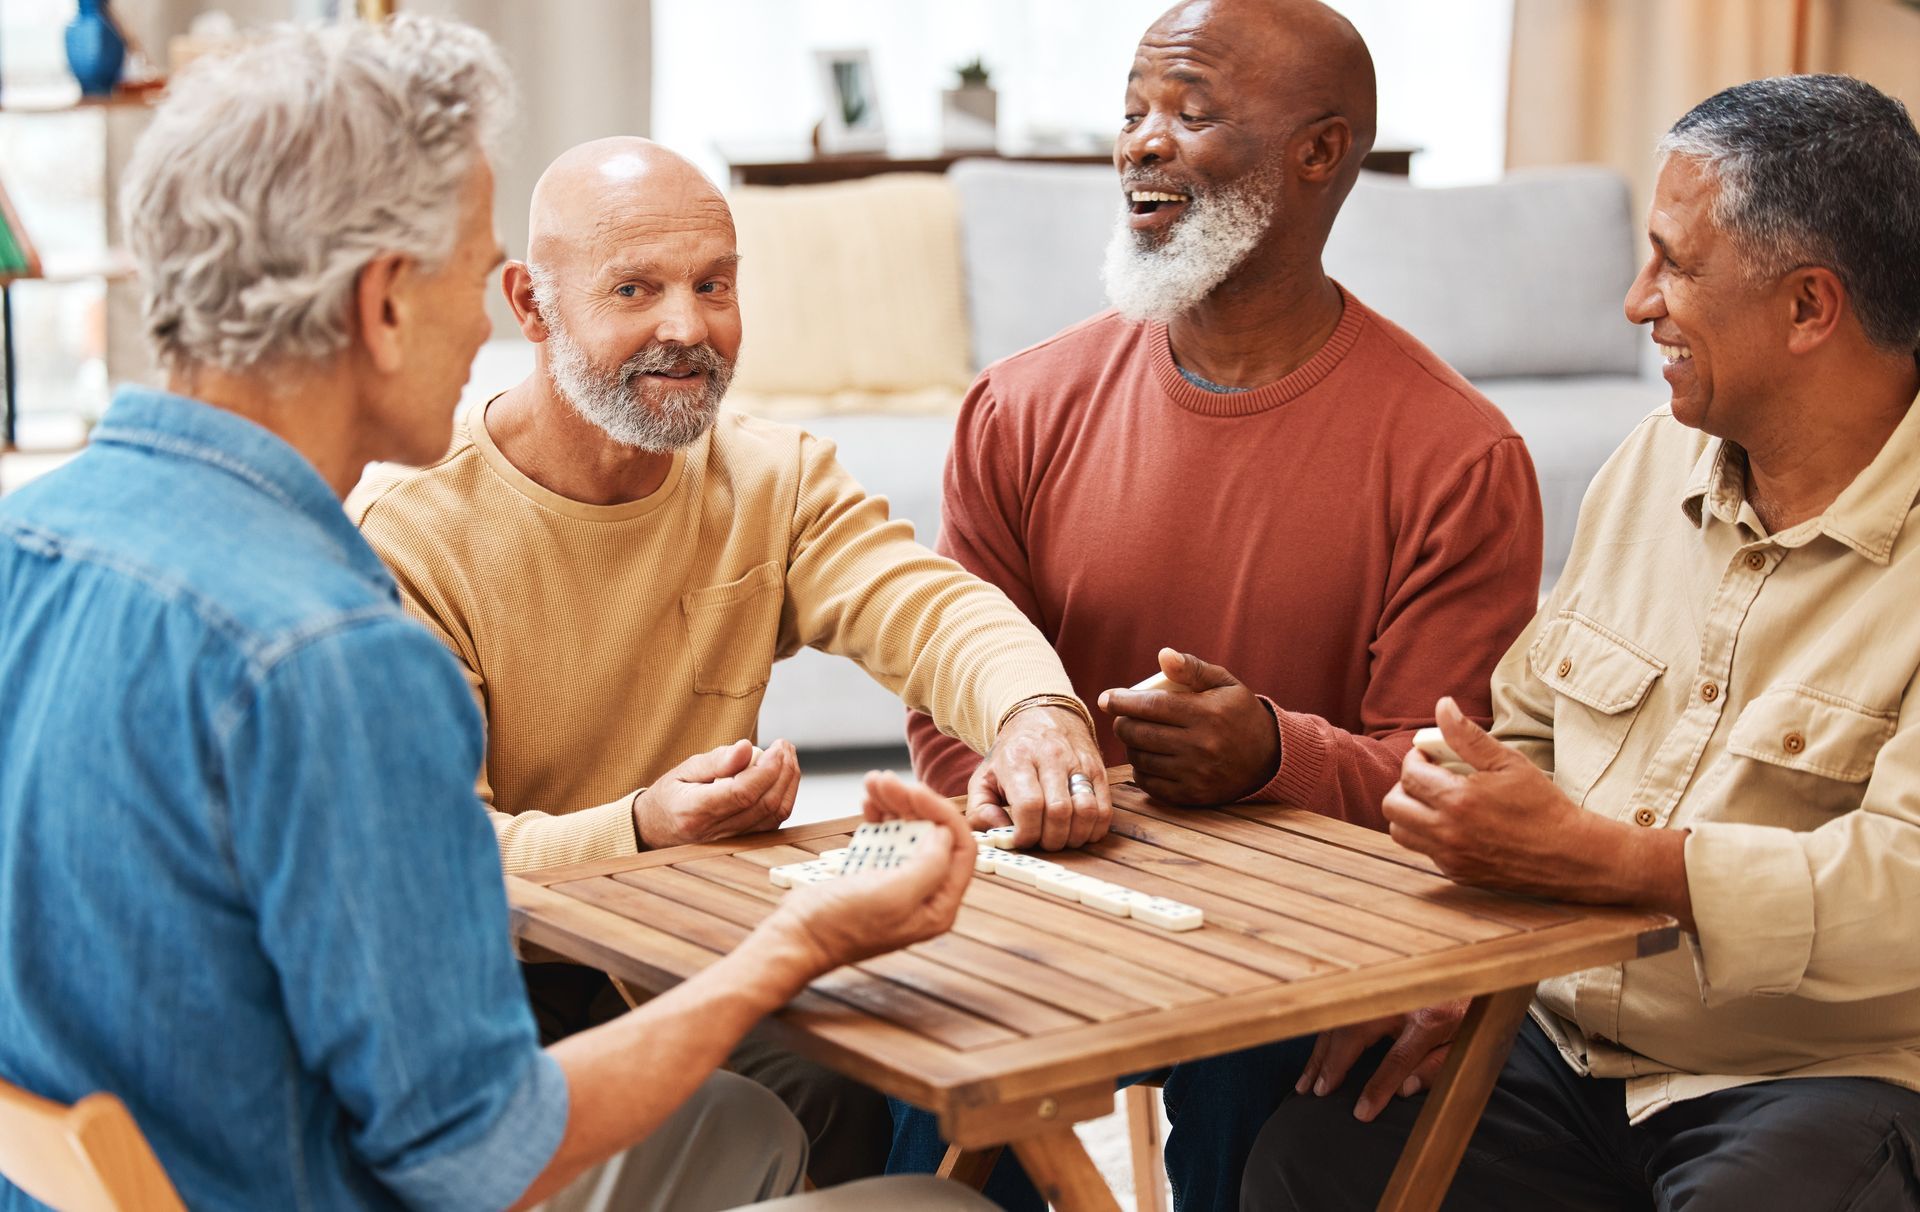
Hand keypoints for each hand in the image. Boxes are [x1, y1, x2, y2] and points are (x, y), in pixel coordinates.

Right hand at [632, 739, 800, 848]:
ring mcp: (732, 842)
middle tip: (784, 746)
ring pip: (774, 815)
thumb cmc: (672, 796)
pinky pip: (774, 822)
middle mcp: (715, 832)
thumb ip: (716, 760)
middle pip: (764, 804)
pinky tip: (783, 776)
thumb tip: (747, 747)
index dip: (767, 770)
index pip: (741, 793)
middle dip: (783, 771)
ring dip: (789, 783)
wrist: (658, 829)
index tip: (777, 748)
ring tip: (786, 756)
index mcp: (695, 811)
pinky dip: (785, 797)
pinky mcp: (745, 843)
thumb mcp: (684, 770)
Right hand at [774, 772, 974, 970]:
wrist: (796, 937)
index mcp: (938, 907)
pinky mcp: (876, 873)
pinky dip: (880, 816)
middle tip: (887, 780)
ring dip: (895, 803)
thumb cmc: (841, 925)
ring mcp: (900, 882)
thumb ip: (930, 866)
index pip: (961, 849)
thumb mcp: (893, 896)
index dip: (942, 814)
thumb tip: (946, 834)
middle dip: (914, 802)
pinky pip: (887, 836)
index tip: (914, 792)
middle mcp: (925, 894)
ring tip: (873, 782)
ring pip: (910, 830)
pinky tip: (868, 803)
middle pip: (934, 834)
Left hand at [967, 704, 1111, 849]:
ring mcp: (1079, 763)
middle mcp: (1051, 758)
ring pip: (1086, 811)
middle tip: (1042, 842)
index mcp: (1018, 759)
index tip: (1022, 840)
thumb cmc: (1012, 755)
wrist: (1042, 717)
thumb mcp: (983, 778)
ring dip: (1074, 836)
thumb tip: (1000, 834)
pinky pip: (1104, 809)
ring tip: (1061, 838)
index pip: (1029, 805)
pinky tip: (1079, 830)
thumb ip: (979, 811)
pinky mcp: (1099, 770)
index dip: (1027, 833)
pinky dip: (1094, 829)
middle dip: (1050, 839)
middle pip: (1059, 812)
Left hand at [1096, 648, 1279, 805]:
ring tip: (1135, 736)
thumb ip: (1192, 668)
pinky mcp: (1193, 796)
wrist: (1270, 758)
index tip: (1107, 698)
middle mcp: (1201, 746)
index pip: (1151, 706)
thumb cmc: (1240, 713)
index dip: (1122, 701)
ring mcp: (1196, 774)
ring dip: (1130, 746)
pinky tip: (1145, 759)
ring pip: (1141, 760)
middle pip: (1140, 734)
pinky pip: (1150, 784)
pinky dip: (1141, 771)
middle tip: (1122, 718)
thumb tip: (1162, 654)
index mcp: (1207, 714)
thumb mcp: (1224, 683)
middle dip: (1122, 723)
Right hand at [1294, 1000, 1468, 1121]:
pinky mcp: (1371, 990)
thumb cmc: (1465, 1015)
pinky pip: (1340, 1013)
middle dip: (1332, 1065)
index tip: (1361, 1111)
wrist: (1468, 975)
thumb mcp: (1462, 1046)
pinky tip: (1316, 1057)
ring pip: (1340, 1022)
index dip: (1377, 1087)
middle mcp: (1399, 1002)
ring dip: (1320, 1053)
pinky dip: (1325, 1037)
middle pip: (1354, 1033)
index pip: (1397, 1059)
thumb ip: (1435, 1069)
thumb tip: (1403, 1092)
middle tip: (1318, 1092)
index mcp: (1428, 1020)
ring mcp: (1381, 992)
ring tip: (1307, 1082)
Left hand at [1383, 697, 1616, 897]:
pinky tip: (1454, 824)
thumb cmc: (1542, 805)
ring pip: (1401, 832)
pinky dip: (1429, 835)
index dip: (1415, 759)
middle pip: (1392, 806)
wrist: (1570, 855)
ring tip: (1434, 801)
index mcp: (1457, 800)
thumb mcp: (1508, 762)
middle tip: (1427, 778)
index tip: (1430, 757)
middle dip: (1404, 786)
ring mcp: (1450, 856)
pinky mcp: (1458, 873)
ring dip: (1409, 812)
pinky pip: (1425, 851)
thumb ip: (1468, 735)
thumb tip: (1442, 705)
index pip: (1409, 774)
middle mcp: (1447, 832)